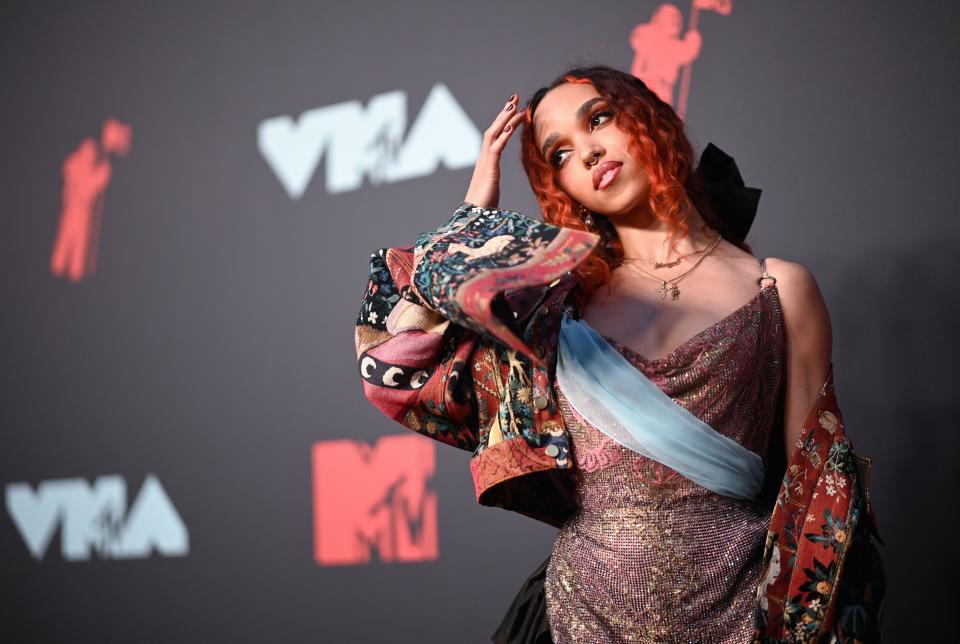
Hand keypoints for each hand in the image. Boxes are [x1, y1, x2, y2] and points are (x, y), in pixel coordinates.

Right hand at [464, 93, 525, 208]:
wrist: (474, 219)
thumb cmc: (483, 209)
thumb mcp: (492, 191)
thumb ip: (493, 184)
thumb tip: (496, 187)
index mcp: (486, 162)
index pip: (495, 137)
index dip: (503, 122)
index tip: (514, 110)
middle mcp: (484, 159)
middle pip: (493, 130)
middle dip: (504, 113)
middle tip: (514, 97)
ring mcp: (485, 163)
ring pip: (494, 134)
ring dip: (504, 118)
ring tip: (515, 105)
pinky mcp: (488, 169)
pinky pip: (496, 147)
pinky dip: (504, 135)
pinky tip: (512, 125)